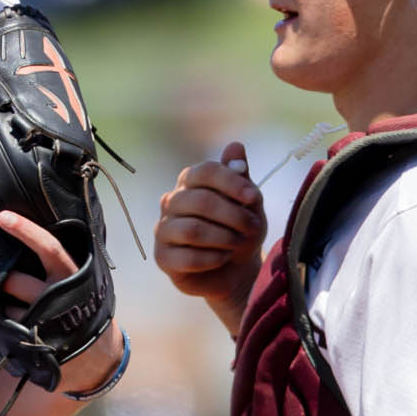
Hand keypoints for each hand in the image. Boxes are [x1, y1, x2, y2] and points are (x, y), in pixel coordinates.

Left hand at [0, 210, 121, 395]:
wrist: (98, 355)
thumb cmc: (84, 307)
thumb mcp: (84, 281)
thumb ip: (61, 263)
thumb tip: (30, 235)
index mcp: (71, 274)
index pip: (49, 247)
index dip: (25, 230)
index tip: (3, 217)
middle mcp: (59, 295)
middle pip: (15, 280)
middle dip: (2, 280)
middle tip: (2, 281)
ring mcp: (46, 320)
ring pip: (8, 307)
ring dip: (4, 306)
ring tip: (16, 309)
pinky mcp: (35, 340)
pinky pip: (8, 327)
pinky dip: (7, 324)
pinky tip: (18, 326)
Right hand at [154, 142, 266, 328]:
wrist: (234, 268)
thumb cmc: (239, 229)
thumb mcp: (248, 203)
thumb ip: (241, 177)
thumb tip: (235, 147)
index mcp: (190, 182)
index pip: (205, 172)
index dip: (231, 182)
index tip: (253, 197)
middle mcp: (172, 201)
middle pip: (200, 201)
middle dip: (233, 216)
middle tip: (252, 227)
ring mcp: (164, 229)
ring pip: (193, 230)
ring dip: (224, 238)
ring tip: (237, 243)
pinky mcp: (163, 257)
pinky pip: (188, 257)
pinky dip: (213, 258)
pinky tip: (223, 258)